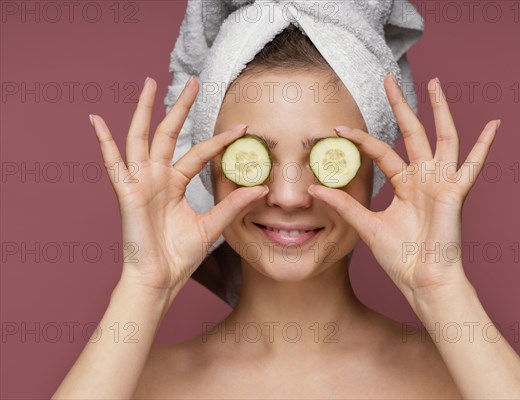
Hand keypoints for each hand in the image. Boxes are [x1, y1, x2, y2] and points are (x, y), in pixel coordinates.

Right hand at [89, 76, 267, 293]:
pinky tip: (95, 120)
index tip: (242, 127)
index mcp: (176, 184)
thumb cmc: (180, 256)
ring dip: (144, 110)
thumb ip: (233, 205)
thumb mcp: (212, 226)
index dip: (220, 140)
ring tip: (150, 83)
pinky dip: (103, 142)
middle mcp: (158, 177)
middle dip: (180, 107)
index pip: (199, 153)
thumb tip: (261, 189)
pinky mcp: (127, 192)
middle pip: (169, 133)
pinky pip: (113, 163)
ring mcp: (141, 182)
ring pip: (141, 137)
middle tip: (193, 82)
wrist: (160, 279)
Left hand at [307, 75, 498, 307]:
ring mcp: (442, 182)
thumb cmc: (401, 257)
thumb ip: (344, 205)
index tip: (339, 129)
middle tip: (388, 79)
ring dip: (439, 110)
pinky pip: (473, 165)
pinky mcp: (456, 192)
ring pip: (443, 137)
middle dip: (401, 105)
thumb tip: (315, 188)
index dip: (361, 140)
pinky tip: (494, 125)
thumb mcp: (366, 226)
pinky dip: (485, 145)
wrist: (422, 280)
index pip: (383, 152)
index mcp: (405, 185)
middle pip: (412, 132)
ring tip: (434, 83)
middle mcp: (424, 178)